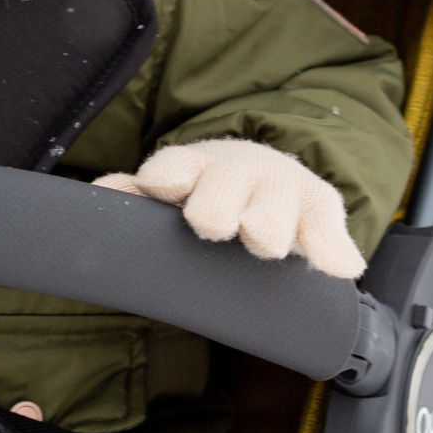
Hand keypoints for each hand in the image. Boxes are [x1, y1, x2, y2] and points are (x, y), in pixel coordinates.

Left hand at [95, 138, 364, 278]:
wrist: (264, 169)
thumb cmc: (204, 187)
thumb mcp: (166, 186)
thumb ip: (129, 195)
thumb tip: (99, 196)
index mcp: (191, 167)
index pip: (175, 167)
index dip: (170, 176)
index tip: (166, 187)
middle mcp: (239, 171)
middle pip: (225, 194)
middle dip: (217, 212)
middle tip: (215, 227)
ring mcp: (283, 187)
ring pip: (272, 216)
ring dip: (265, 230)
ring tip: (261, 242)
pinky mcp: (322, 207)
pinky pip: (328, 234)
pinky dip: (329, 250)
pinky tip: (334, 265)